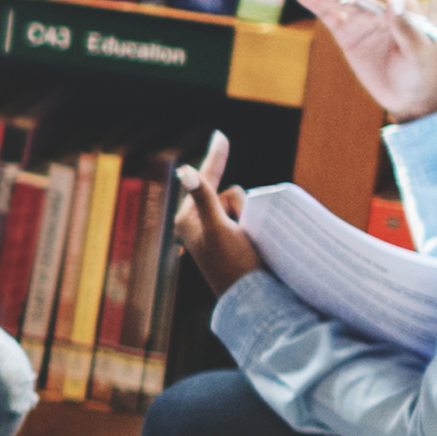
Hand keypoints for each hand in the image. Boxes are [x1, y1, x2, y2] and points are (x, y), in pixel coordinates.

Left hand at [171, 137, 258, 294]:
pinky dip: (253, 225)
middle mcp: (199, 223)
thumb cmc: (231, 265)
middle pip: (231, 193)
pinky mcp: (231, 242)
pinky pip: (247, 220)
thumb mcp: (217, 228)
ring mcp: (216, 233)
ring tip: (248, 245)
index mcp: (188, 218)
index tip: (221, 135)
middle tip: (241, 236)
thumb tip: (183, 170)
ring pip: (243, 206)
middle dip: (242, 207)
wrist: (251, 300)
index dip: (215, 157)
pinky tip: (253, 244)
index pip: (205, 180)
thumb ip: (203, 198)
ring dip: (250, 218)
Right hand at [300, 0, 436, 121]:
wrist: (410, 97)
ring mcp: (362, 21)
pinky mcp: (347, 35)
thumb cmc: (422, 72)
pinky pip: (330, 16)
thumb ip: (405, 28)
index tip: (355, 2)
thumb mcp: (418, 52)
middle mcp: (381, 9)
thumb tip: (391, 5)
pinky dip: (315, 5)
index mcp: (403, 6)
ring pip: (340, 1)